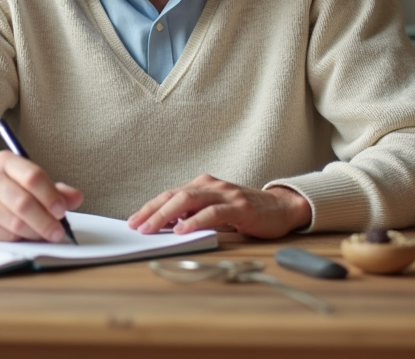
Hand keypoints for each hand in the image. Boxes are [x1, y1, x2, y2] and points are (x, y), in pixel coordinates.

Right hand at [0, 151, 83, 241]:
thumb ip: (57, 190)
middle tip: (58, 232)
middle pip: (23, 202)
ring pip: (14, 222)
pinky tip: (27, 236)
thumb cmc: (12, 187)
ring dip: (35, 233)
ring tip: (46, 235)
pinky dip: (20, 239)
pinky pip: (4, 235)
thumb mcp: (33, 182)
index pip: (32, 177)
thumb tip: (76, 198)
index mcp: (5, 161)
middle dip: (45, 220)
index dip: (50, 196)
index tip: (62, 211)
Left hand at [127, 174, 311, 238]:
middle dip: (152, 211)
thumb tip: (167, 227)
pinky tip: (182, 230)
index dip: (150, 207)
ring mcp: (225, 194)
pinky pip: (213, 212)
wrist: (280, 208)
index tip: (133, 221)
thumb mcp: (215, 212)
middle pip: (174, 196)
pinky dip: (195, 221)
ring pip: (188, 200)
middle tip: (136, 226)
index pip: (170, 195)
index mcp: (202, 185)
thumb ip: (194, 215)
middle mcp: (211, 185)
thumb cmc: (245, 212)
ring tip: (151, 228)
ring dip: (166, 215)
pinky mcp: (239, 207)